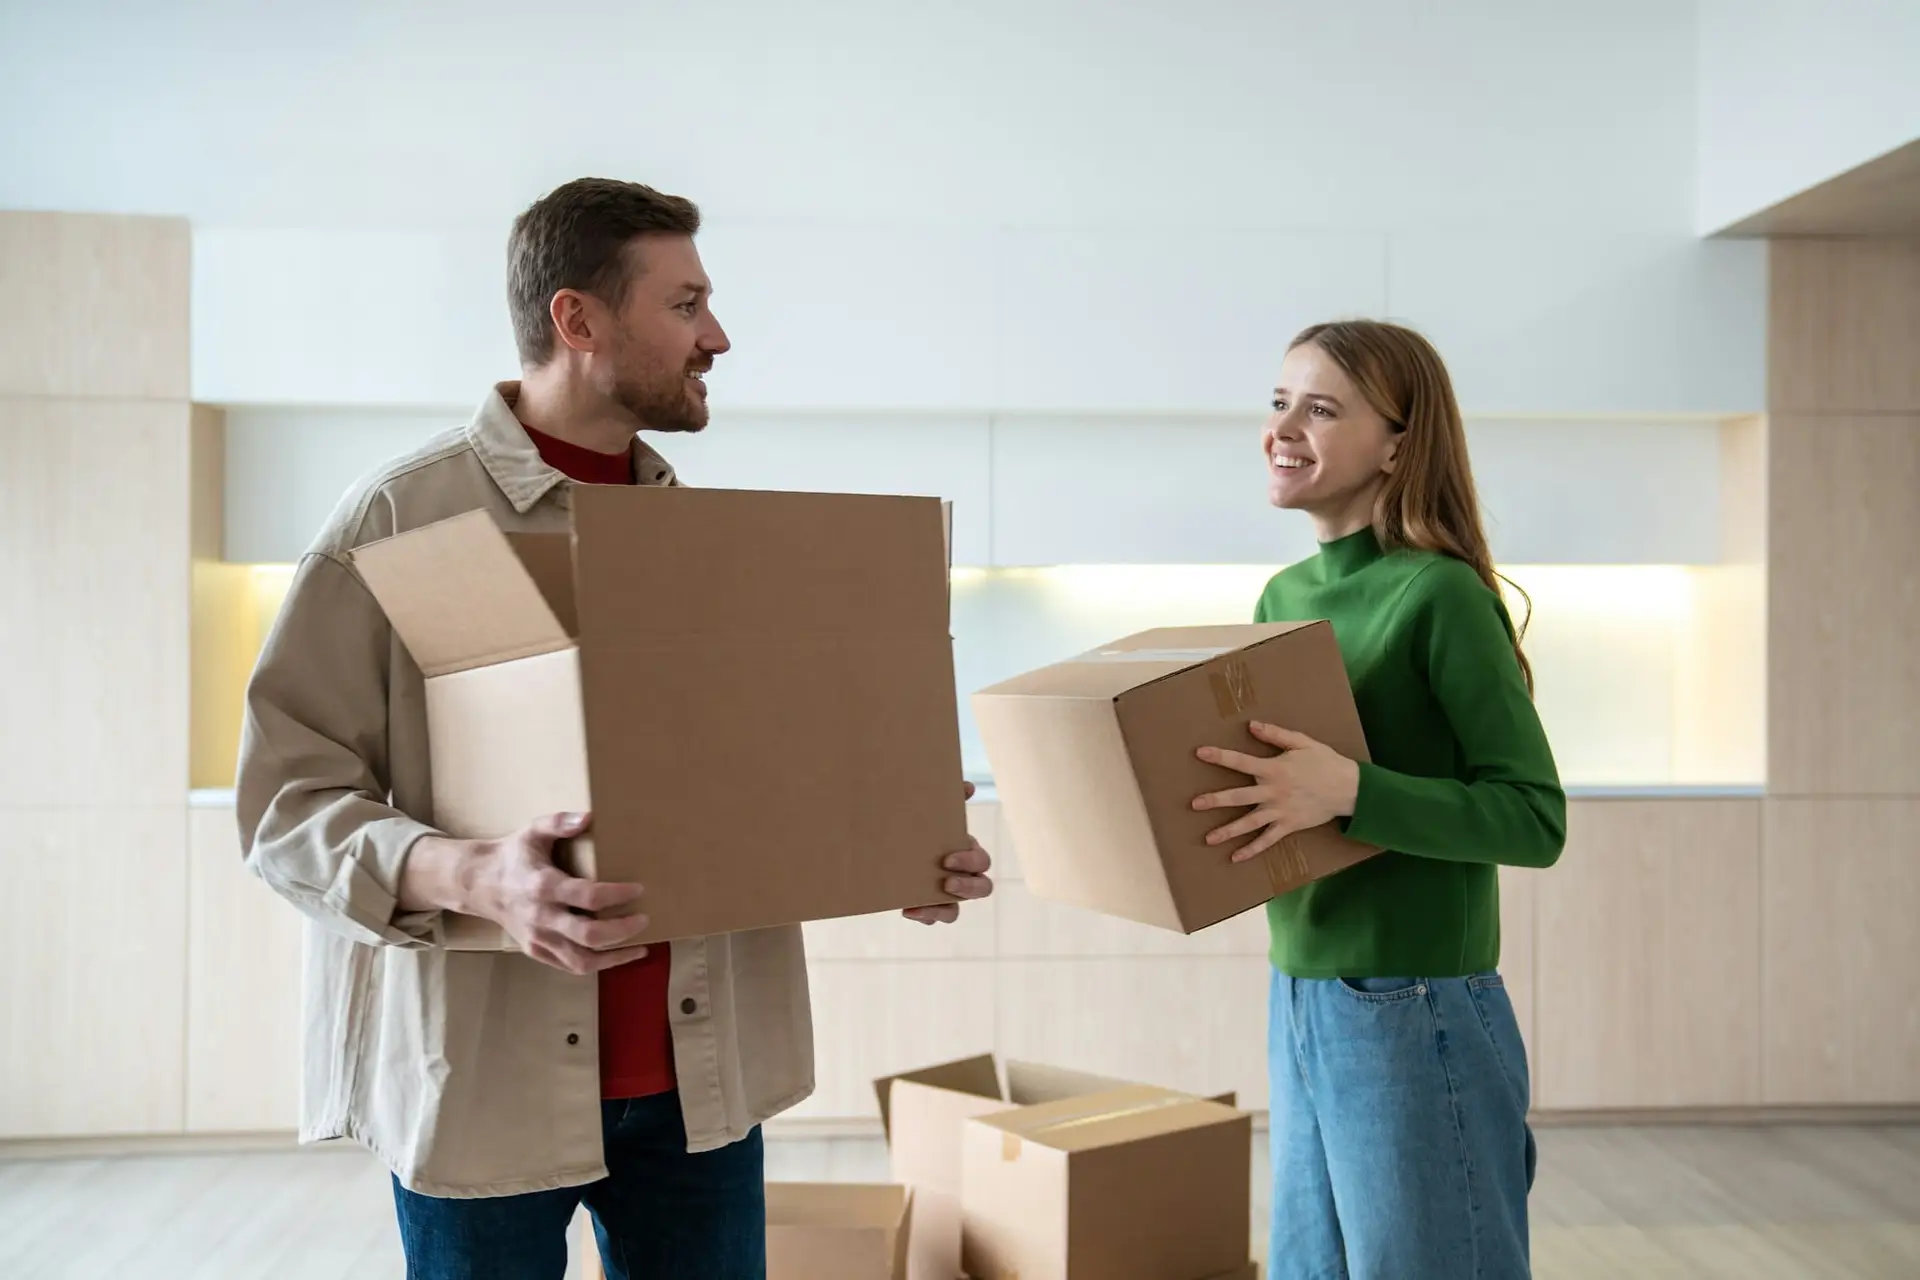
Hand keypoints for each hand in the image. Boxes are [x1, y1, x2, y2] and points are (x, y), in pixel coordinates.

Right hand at [406, 812, 652, 974]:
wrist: (478, 884)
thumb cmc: (514, 854)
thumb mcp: (533, 830)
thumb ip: (559, 822)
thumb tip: (589, 817)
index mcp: (543, 886)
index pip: (587, 896)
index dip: (617, 895)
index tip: (639, 888)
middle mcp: (540, 917)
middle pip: (588, 934)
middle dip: (622, 930)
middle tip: (644, 919)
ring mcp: (537, 938)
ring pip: (581, 960)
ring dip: (614, 957)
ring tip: (640, 947)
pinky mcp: (536, 951)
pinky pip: (570, 966)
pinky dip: (598, 964)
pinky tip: (618, 954)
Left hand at [904, 780, 994, 924]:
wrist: (889, 841)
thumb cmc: (919, 824)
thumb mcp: (929, 810)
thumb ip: (949, 797)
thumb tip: (969, 787)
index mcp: (967, 852)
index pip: (981, 861)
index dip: (969, 861)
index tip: (947, 859)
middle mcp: (963, 875)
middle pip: (981, 888)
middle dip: (967, 886)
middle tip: (946, 882)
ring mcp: (946, 894)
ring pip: (956, 909)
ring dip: (944, 908)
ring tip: (921, 905)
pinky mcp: (929, 906)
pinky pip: (935, 917)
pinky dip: (925, 916)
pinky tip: (908, 910)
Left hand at [1191, 723, 1359, 861]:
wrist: (1348, 788)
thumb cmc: (1325, 761)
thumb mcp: (1302, 742)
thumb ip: (1276, 734)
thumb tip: (1252, 725)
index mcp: (1274, 769)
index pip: (1241, 762)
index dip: (1220, 757)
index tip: (1201, 753)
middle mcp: (1273, 792)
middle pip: (1238, 797)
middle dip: (1215, 800)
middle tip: (1195, 804)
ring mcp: (1280, 811)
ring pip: (1249, 823)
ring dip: (1228, 831)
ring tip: (1208, 839)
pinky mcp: (1288, 826)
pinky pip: (1267, 840)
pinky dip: (1252, 850)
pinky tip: (1236, 857)